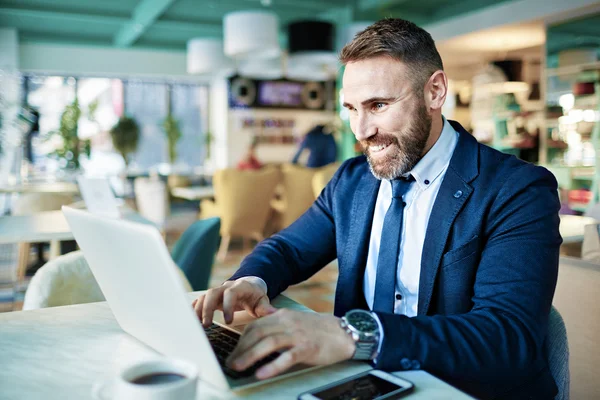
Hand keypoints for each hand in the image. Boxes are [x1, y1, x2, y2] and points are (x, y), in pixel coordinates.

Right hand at [192, 279, 275, 327]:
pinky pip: (199, 300)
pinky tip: (190, 320)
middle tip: (206, 325)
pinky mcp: (210, 297)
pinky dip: (194, 309)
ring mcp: (217, 291)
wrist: (248, 286)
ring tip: (196, 325)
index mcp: (239, 287)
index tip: (228, 321)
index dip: (227, 306)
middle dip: (207, 308)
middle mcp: (225, 287)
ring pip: (203, 296)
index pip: (230, 293)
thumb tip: (274, 313)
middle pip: (212, 293)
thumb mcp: (262, 301)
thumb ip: (266, 308)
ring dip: (198, 310)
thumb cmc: (255, 296)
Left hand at [226, 309, 355, 379]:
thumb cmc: (319, 330)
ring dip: (250, 356)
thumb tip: (259, 341)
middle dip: (240, 349)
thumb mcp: (295, 323)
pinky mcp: (307, 348)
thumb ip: (278, 328)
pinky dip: (272, 366)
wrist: (345, 332)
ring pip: (268, 343)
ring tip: (238, 367)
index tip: (234, 352)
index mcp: (282, 316)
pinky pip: (286, 357)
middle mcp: (287, 323)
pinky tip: (261, 374)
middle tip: (230, 362)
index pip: (255, 325)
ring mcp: (297, 335)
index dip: (241, 340)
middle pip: (257, 334)